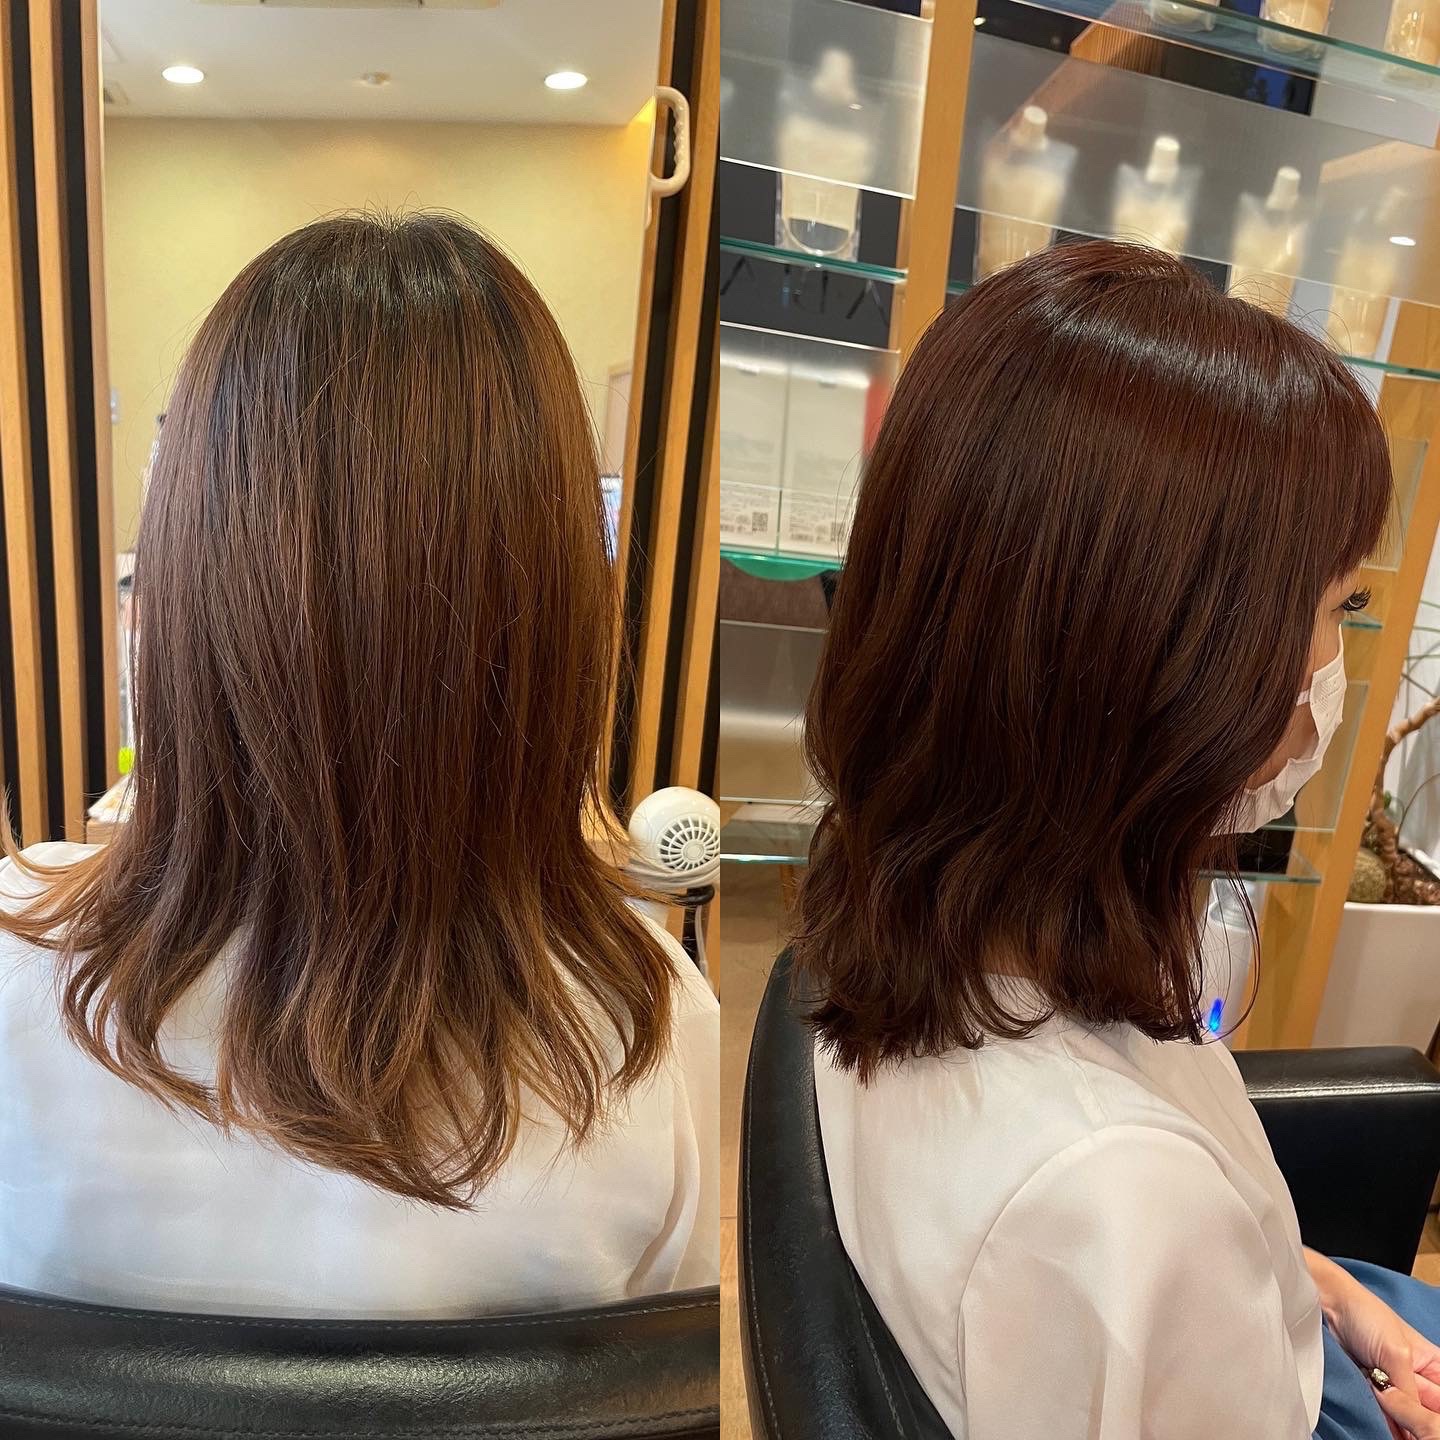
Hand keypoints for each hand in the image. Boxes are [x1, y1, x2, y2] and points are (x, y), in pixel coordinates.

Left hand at [1306, 1251, 1439, 1436]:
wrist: (1331, 1304)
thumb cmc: (1368, 1316)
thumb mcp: (1396, 1354)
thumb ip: (1408, 1390)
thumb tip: (1413, 1423)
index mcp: (1433, 1366)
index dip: (1435, 1414)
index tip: (1430, 1427)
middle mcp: (1418, 1378)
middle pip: (1426, 1411)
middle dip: (1418, 1423)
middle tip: (1410, 1434)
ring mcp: (1395, 1384)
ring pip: (1406, 1415)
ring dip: (1402, 1425)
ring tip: (1401, 1436)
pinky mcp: (1374, 1388)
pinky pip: (1385, 1413)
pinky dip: (1386, 1422)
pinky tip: (1385, 1432)